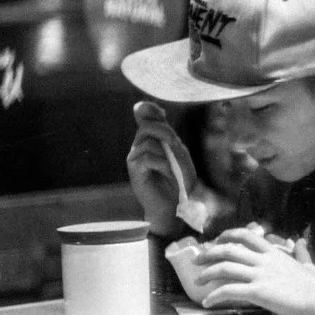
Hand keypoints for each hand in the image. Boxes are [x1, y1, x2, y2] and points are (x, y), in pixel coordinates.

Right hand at [128, 100, 205, 236]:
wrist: (175, 204)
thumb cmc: (179, 181)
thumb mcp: (180, 155)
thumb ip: (170, 137)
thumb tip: (158, 118)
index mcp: (152, 140)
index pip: (145, 118)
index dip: (148, 109)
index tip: (156, 110)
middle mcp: (140, 146)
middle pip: (146, 127)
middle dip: (164, 131)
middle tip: (176, 144)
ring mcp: (135, 158)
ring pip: (146, 141)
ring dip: (165, 153)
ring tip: (172, 167)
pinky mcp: (134, 170)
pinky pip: (146, 157)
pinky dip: (162, 164)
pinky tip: (166, 173)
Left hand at [191, 226, 314, 314]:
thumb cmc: (314, 283)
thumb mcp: (306, 263)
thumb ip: (299, 251)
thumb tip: (298, 242)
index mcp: (272, 252)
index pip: (245, 235)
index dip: (227, 235)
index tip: (216, 240)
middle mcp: (263, 260)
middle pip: (229, 250)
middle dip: (209, 254)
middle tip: (197, 261)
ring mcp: (260, 275)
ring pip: (225, 268)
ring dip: (207, 274)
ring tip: (197, 282)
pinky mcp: (258, 291)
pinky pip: (230, 290)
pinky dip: (215, 295)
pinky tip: (208, 302)